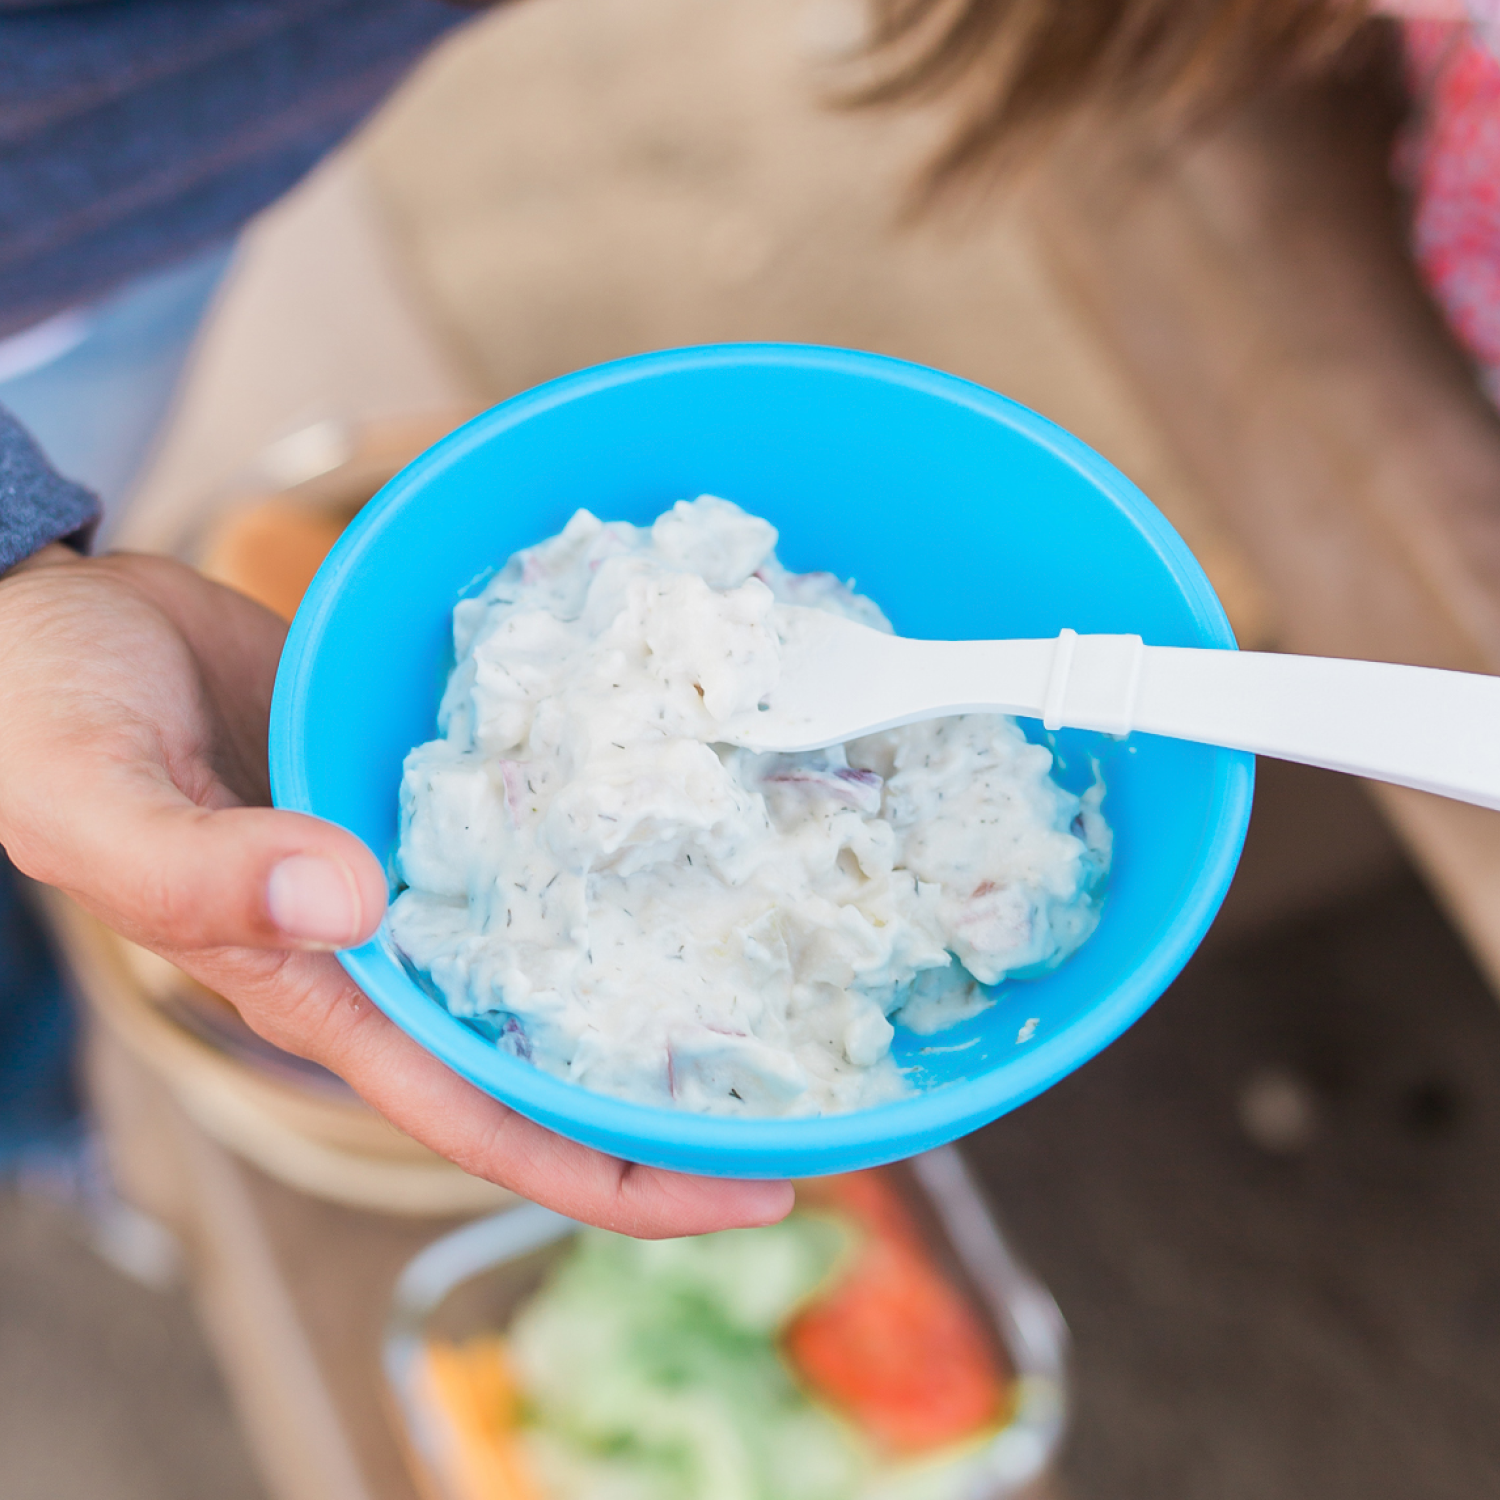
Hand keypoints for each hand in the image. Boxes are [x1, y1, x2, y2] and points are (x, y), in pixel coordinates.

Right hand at [0, 546, 791, 1235]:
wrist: (66, 625)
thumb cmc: (48, 720)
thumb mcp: (99, 797)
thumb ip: (205, 867)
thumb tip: (353, 903)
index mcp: (324, 995)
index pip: (490, 1126)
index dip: (619, 1178)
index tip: (752, 1192)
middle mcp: (393, 953)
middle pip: (557, 1062)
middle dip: (683, 1101)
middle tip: (828, 1093)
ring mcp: (422, 875)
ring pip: (562, 957)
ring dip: (669, 983)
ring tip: (806, 972)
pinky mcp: (437, 796)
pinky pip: (544, 843)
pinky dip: (619, 855)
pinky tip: (706, 827)